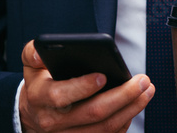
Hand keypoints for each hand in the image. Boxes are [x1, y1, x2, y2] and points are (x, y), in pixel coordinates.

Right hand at [19, 40, 154, 131]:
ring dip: (131, 110)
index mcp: (39, 97)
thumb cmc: (39, 82)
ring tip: (146, 91)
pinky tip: (136, 105)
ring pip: (105, 128)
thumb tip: (41, 50)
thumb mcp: (30, 63)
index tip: (103, 75)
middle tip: (142, 81)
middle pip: (93, 113)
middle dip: (122, 96)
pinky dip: (125, 122)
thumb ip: (33, 51)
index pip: (60, 96)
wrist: (33, 114)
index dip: (82, 87)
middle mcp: (53, 121)